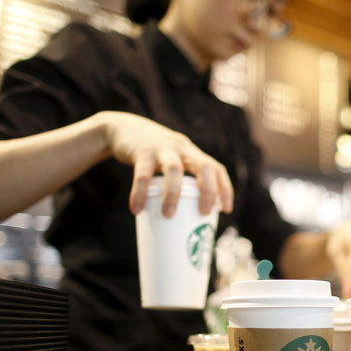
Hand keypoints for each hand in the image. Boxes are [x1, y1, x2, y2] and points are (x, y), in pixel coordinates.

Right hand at [98, 111, 233, 216]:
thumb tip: (184, 222)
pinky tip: (136, 209)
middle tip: (203, 213)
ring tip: (168, 215)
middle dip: (208, 191)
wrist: (124, 129)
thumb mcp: (171, 162)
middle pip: (204, 166)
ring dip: (174, 194)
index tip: (226, 210)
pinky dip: (140, 192)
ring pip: (174, 169)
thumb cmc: (152, 156)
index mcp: (192, 154)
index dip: (225, 188)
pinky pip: (143, 174)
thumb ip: (178, 182)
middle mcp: (182, 148)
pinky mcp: (142, 151)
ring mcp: (163, 148)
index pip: (216, 168)